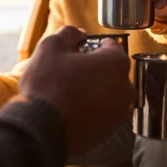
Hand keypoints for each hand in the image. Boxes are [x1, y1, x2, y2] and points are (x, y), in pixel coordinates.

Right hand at [20, 26, 134, 154]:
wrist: (40, 129)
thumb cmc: (48, 85)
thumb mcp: (51, 46)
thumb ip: (69, 34)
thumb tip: (78, 34)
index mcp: (116, 63)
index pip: (109, 45)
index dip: (90, 45)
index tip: (75, 51)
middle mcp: (125, 88)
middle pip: (110, 70)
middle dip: (93, 68)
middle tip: (69, 71)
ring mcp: (119, 113)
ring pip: (106, 92)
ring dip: (92, 89)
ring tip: (67, 92)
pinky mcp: (108, 132)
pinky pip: (101, 113)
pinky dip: (89, 109)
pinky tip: (69, 109)